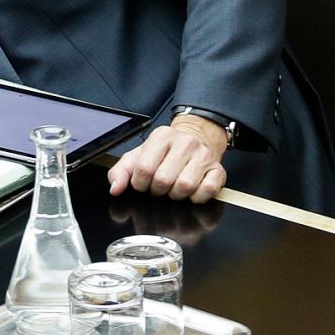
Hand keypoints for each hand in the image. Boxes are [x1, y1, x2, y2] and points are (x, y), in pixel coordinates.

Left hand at [108, 114, 227, 203]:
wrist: (197, 139)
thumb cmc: (164, 152)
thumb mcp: (138, 156)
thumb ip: (121, 171)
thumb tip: (115, 189)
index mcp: (161, 137)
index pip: (144, 168)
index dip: (140, 184)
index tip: (142, 184)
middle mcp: (184, 143)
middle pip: (164, 180)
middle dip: (158, 190)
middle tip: (159, 186)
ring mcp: (203, 156)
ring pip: (184, 187)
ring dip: (176, 194)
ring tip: (174, 187)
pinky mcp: (219, 170)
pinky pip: (207, 191)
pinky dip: (196, 197)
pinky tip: (191, 191)